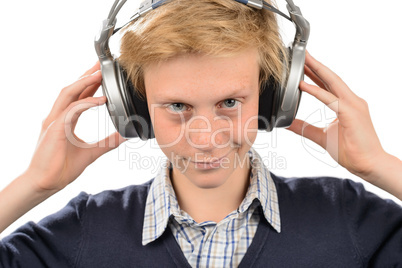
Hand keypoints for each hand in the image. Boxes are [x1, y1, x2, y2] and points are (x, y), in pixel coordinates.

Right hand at [25, 62, 125, 192]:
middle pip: (72, 88)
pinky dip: (86, 103)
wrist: (45, 184)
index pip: (78, 95)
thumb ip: (108, 142)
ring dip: (84, 82)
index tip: (102, 73)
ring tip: (100, 74)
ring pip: (68, 94)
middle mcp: (58, 116)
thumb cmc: (61, 168)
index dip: (89, 83)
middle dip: (87, 75)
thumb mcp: (92, 152)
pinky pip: (71, 111)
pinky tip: (100, 100)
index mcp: (65, 120)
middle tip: (102, 63)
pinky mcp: (55, 129)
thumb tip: (126, 135)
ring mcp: (55, 121)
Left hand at [287, 52, 397, 183]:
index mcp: (345, 104)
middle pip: (330, 77)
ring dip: (316, 70)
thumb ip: (304, 128)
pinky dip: (316, 91)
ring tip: (302, 61)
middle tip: (301, 53)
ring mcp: (353, 106)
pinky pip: (331, 99)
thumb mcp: (321, 136)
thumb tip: (287, 124)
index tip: (303, 64)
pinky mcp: (351, 114)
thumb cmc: (351, 151)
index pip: (328, 84)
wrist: (369, 165)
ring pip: (332, 82)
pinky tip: (303, 85)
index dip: (315, 73)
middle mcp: (351, 101)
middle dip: (315, 64)